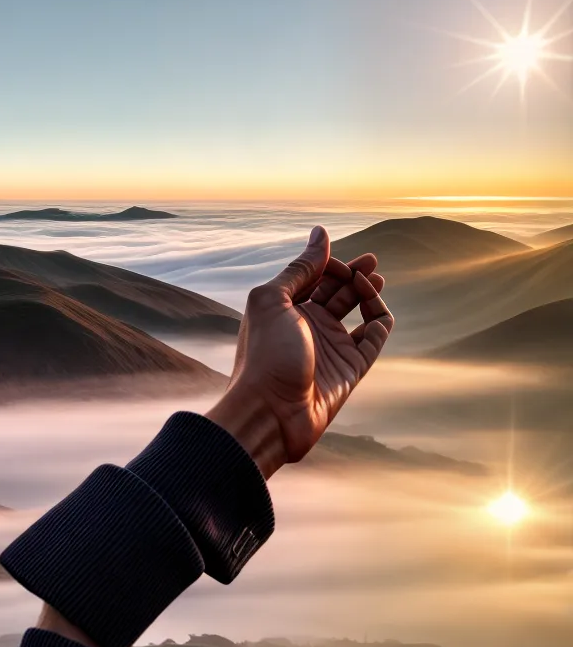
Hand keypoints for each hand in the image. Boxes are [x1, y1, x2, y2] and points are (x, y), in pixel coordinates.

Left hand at [206, 225, 393, 477]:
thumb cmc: (265, 356)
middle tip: (371, 261)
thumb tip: (321, 232)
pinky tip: (378, 307)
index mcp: (285, 310)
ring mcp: (331, 347)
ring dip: (368, 292)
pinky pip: (373, 339)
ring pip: (358, 311)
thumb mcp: (274, 302)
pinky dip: (380, 320)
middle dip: (353, 273)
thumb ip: (300, 268)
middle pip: (337, 291)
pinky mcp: (351, 369)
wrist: (270, 413)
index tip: (337, 262)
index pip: (312, 277)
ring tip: (374, 278)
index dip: (326, 264)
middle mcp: (307, 327)